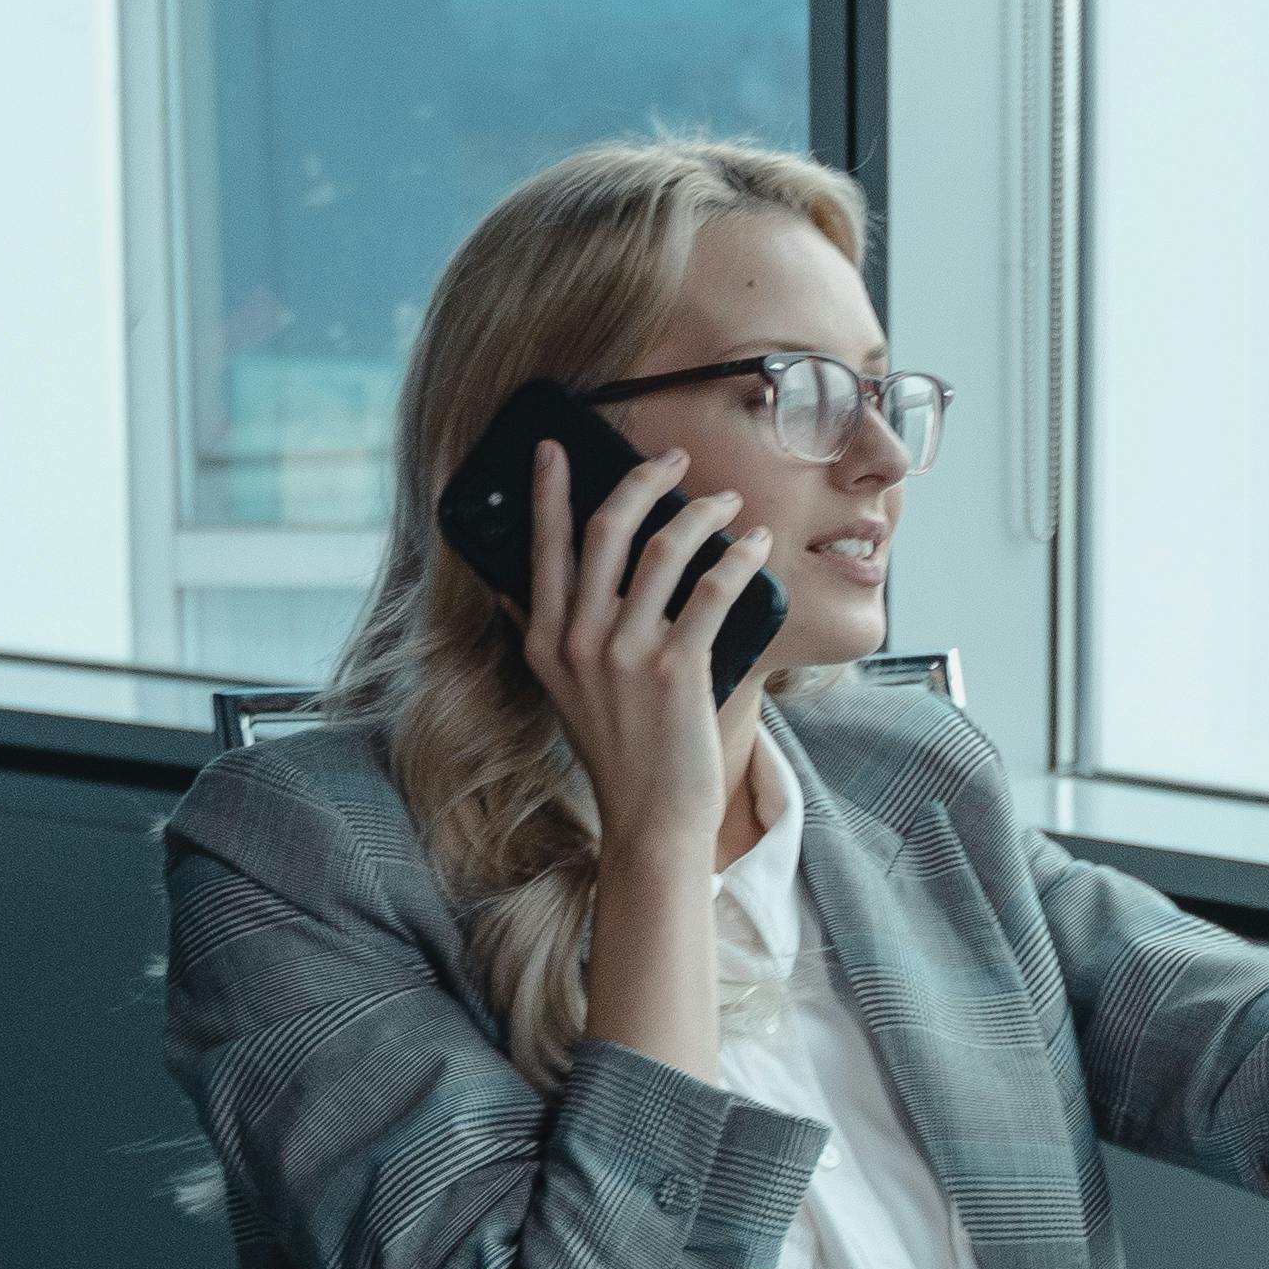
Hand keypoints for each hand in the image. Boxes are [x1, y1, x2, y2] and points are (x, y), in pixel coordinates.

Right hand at [517, 441, 775, 859]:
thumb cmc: (617, 755)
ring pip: (662, 550)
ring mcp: (625, 655)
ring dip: (700, 513)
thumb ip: (538, 639)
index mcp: (546, 642)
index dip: (550, 492)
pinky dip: (739, 558)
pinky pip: (713, 590)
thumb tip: (513, 593)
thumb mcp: (560, 695)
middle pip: (605, 531)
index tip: (556, 448)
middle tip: (673, 457)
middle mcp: (579, 641)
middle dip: (641, 480)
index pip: (545, 548)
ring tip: (724, 501)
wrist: (651, 820)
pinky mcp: (676, 670)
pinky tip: (756, 545)